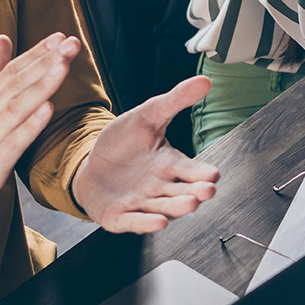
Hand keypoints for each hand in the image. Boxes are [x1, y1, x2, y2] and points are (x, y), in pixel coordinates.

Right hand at [0, 32, 77, 275]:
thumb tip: (2, 39)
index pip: (8, 72)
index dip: (35, 53)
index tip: (59, 35)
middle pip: (14, 84)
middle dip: (45, 61)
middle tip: (71, 42)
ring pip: (14, 108)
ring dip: (41, 85)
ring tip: (63, 65)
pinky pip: (10, 144)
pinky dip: (29, 126)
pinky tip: (47, 110)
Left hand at [70, 76, 220, 233]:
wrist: (91, 163)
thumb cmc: (124, 143)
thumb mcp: (148, 116)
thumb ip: (175, 101)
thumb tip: (204, 81)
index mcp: (170, 164)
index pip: (192, 170)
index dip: (203, 173)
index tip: (214, 174)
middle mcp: (160, 187)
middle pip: (182, 192)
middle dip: (195, 193)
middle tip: (207, 191)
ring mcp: (142, 204)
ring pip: (163, 208)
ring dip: (177, 208)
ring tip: (190, 204)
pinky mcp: (121, 217)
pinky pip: (135, 221)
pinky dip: (147, 224)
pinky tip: (159, 222)